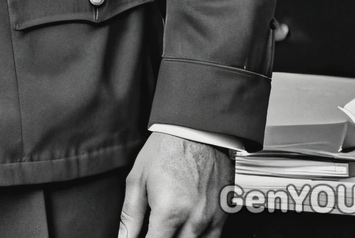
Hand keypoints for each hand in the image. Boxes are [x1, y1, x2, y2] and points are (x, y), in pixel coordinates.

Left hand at [119, 133, 233, 237]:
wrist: (197, 128)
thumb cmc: (166, 149)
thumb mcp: (138, 178)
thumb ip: (130, 215)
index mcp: (170, 212)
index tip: (143, 235)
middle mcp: (194, 220)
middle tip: (155, 227)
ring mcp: (212, 219)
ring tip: (171, 225)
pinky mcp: (224, 214)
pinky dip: (198, 237)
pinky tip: (187, 227)